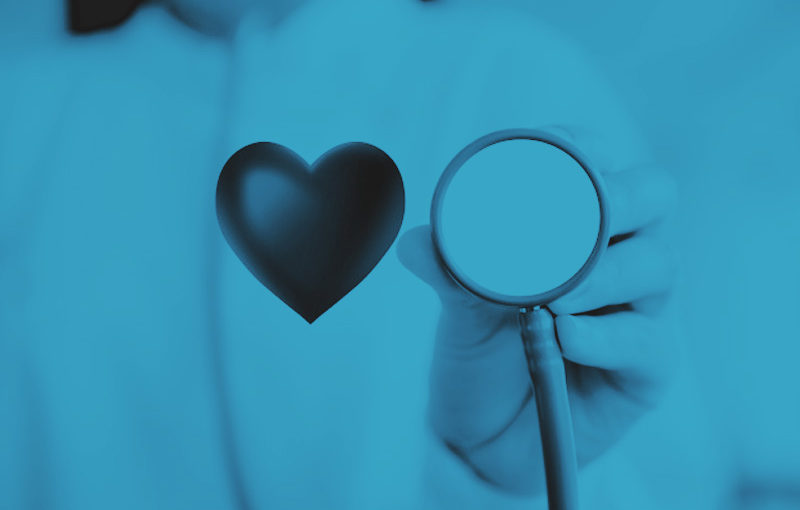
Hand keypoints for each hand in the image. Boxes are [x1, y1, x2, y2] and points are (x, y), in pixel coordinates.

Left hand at [398, 131, 676, 494]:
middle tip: (582, 220)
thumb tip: (416, 241)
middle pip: (653, 198)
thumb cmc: (481, 354)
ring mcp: (638, 311)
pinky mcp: (647, 368)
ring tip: (553, 298)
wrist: (483, 437)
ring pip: (657, 266)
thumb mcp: (460, 307)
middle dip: (622, 198)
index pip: (599, 167)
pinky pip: (647, 342)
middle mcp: (617, 258)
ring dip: (605, 273)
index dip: (586, 148)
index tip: (559, 153)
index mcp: (576, 228)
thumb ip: (448, 270)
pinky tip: (566, 337)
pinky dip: (605, 335)